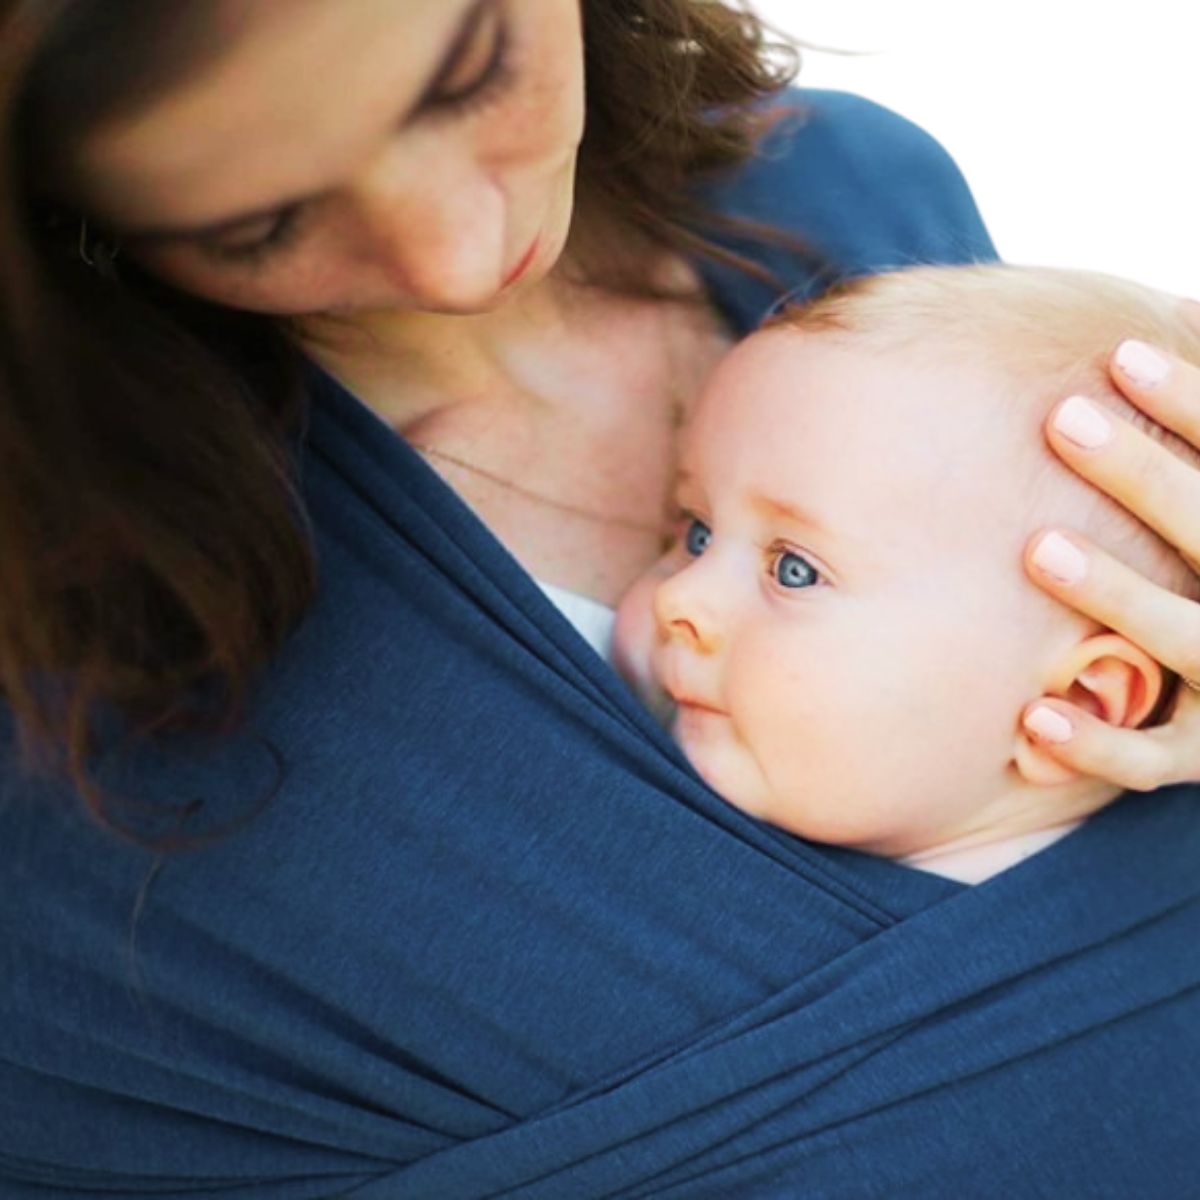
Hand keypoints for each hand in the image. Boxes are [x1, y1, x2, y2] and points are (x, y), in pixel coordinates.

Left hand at [1022, 299, 1199, 790]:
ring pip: (1185, 641)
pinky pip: (1151, 761)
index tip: (1120, 352)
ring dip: (1117, 594)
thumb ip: (1196, 451)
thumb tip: (1190, 314)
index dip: (1193, 405)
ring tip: (1039, 546)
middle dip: (1143, 476)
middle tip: (1061, 418)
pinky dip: (1098, 744)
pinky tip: (1032, 712)